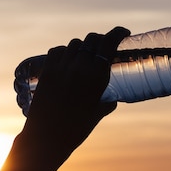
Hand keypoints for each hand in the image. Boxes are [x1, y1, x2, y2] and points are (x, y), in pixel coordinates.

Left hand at [17, 26, 130, 167]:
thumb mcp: (99, 112)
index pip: (108, 42)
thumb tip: (114, 96)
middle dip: (101, 39)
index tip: (124, 32)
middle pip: (92, 39)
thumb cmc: (76, 129)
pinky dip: (65, 51)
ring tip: (86, 55)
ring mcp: (61, 66)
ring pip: (75, 43)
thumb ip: (109, 100)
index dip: (118, 33)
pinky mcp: (46, 71)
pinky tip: (68, 59)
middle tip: (105, 46)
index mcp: (97, 75)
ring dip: (84, 45)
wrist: (46, 138)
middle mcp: (80, 66)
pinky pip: (58, 51)